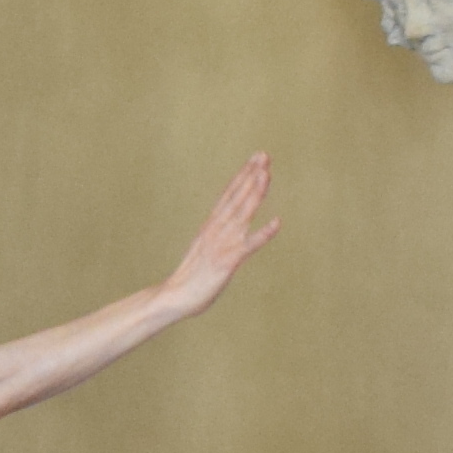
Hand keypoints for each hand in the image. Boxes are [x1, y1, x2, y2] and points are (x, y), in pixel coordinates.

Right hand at [165, 155, 282, 310]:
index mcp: (211, 226)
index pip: (229, 194)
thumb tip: (223, 225)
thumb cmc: (192, 276)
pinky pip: (248, 246)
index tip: (255, 158)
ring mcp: (221, 244)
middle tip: (264, 155)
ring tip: (266, 174)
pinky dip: (263, 234)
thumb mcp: (204, 248)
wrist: (175, 297)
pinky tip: (277, 223)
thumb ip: (215, 235)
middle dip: (251, 175)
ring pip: (242, 214)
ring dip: (255, 194)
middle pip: (236, 197)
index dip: (243, 175)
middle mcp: (216, 230)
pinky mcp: (227, 262)